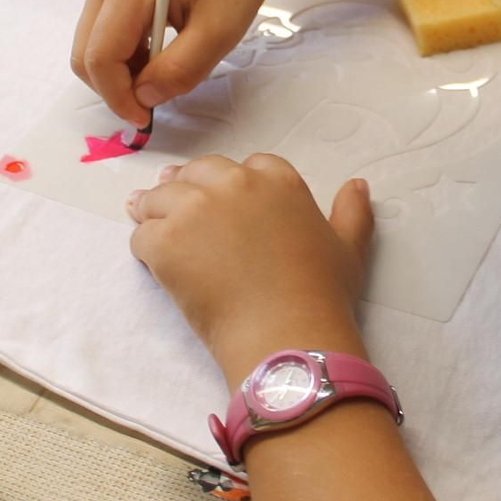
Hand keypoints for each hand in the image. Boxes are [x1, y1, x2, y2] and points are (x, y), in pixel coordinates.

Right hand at [72, 0, 276, 126]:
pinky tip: (157, 57)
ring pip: (91, 48)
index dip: (118, 96)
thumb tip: (143, 98)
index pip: (100, 57)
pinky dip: (124, 58)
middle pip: (85, 55)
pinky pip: (102, 36)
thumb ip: (180, 71)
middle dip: (114, 88)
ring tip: (162, 74)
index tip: (146, 118)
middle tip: (153, 102)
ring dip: (120, 74)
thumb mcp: (217, 34)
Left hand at [129, 155, 372, 383]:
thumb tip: (359, 184)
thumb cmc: (322, 294)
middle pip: (197, 173)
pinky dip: (144, 247)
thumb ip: (352, 212)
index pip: (246, 166)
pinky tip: (153, 263)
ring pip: (160, 197)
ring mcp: (196, 209)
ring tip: (152, 228)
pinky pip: (142, 233)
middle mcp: (235, 183)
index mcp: (277, 179)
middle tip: (181, 214)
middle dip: (187, 189)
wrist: (287, 334)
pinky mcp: (166, 241)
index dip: (232, 185)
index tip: (225, 204)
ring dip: (154, 211)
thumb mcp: (348, 248)